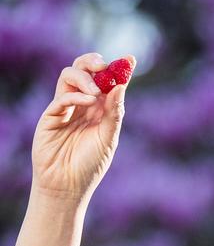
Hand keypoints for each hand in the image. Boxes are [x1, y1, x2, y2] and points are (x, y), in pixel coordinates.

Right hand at [31, 52, 135, 202]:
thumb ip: (114, 114)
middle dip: (94, 63)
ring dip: (84, 77)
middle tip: (104, 65)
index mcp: (99, 110)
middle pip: (84, 71)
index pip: (108, 83)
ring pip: (69, 77)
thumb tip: (120, 87)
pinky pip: (62, 97)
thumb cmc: (89, 166)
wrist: (67, 186)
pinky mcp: (51, 116)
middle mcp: (82, 105)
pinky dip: (76, 96)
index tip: (130, 59)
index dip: (118, 70)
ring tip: (95, 92)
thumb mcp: (108, 139)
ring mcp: (65, 109)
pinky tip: (88, 102)